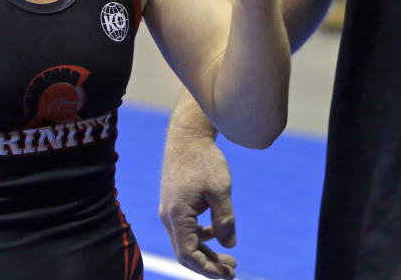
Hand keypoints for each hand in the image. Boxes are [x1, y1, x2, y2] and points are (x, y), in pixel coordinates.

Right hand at [160, 124, 236, 278]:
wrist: (188, 135)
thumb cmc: (204, 160)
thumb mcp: (220, 190)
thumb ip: (224, 220)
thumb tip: (229, 246)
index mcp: (177, 216)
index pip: (189, 256)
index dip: (208, 269)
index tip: (229, 272)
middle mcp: (168, 217)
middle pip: (186, 253)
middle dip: (209, 264)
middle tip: (233, 270)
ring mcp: (169, 210)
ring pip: (186, 241)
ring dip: (206, 252)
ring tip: (229, 257)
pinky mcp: (174, 203)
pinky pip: (186, 229)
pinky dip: (200, 237)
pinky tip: (216, 234)